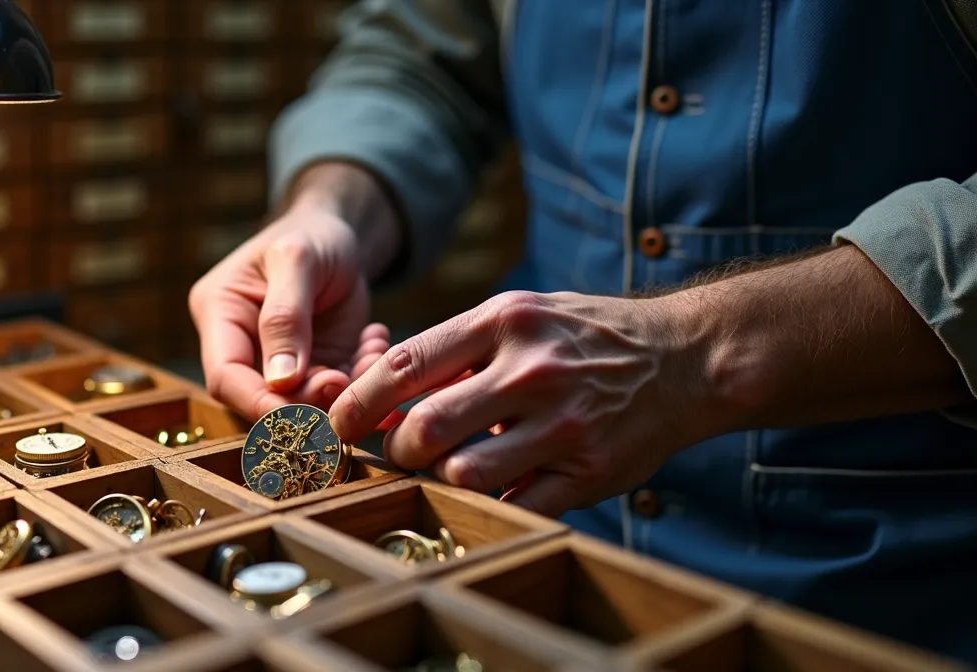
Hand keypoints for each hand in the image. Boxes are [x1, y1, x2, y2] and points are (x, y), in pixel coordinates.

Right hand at [189, 205, 391, 420]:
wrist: (341, 234)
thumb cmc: (310, 234)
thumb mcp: (297, 260)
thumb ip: (285, 317)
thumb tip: (281, 380)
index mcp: (220, 313)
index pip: (225, 377)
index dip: (257, 402)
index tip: (298, 414)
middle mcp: (244, 344)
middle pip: (262, 397)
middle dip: (306, 401)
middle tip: (343, 380)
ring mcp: (280, 361)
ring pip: (304, 401)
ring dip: (342, 391)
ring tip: (371, 354)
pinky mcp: (315, 366)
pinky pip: (336, 390)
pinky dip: (361, 377)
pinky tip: (375, 345)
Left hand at [328, 290, 720, 517]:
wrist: (686, 357)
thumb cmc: (586, 335)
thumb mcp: (522, 314)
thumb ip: (458, 348)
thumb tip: (383, 393)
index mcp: (505, 321)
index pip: (406, 366)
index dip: (359, 403)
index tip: (339, 424)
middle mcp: (531, 370)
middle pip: (424, 428)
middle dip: (396, 451)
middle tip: (400, 453)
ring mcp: (562, 424)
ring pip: (463, 473)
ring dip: (443, 479)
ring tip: (453, 467)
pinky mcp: (588, 471)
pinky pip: (515, 504)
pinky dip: (494, 503)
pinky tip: (499, 486)